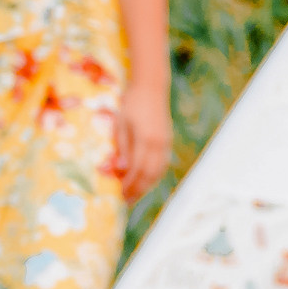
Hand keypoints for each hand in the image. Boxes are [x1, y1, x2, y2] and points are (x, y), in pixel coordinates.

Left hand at [110, 81, 171, 202]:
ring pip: (158, 172)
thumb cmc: (131, 103)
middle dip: (138, 190)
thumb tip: (121, 169)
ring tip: (134, 195)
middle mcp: (159, 144)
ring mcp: (165, 143)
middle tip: (126, 201)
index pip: (137, 170)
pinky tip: (145, 181)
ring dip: (147, 186)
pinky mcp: (167, 142)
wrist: (151, 87)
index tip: (119, 195)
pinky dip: (154, 176)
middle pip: (149, 175)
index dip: (129, 185)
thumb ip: (123, 147)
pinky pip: (162, 165)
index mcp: (145, 139)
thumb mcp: (120, 123)